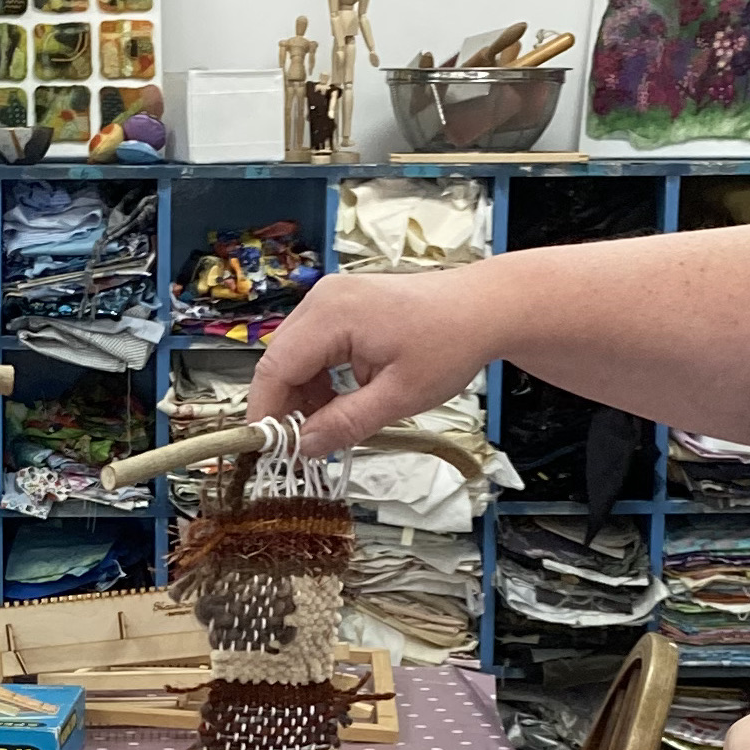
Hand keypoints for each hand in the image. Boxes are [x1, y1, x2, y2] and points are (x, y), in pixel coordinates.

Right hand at [245, 264, 505, 451]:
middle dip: (284, 407)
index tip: (268, 451)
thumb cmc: (450, 344)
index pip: (276, 368)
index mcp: (332, 314)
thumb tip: (304, 447)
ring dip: (302, 395)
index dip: (266, 412)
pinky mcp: (341, 306)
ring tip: (325, 428)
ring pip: (294, 357)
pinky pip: (313, 347)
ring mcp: (330, 299)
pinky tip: (337, 403)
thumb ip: (346, 423)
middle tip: (298, 448)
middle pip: (279, 361)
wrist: (483, 309)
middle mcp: (323, 299)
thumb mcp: (399, 396)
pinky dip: (318, 379)